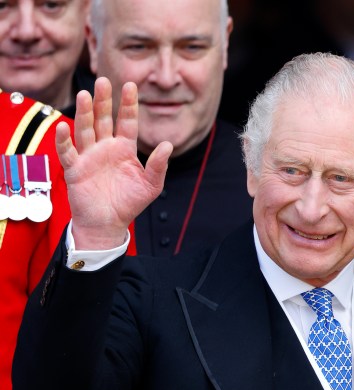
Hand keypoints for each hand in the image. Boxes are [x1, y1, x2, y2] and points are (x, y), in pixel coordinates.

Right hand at [56, 77, 171, 248]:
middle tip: (104, 81)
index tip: (131, 85)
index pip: (127, 121)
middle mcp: (105, 148)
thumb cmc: (129, 203)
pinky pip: (67, 152)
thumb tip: (168, 145)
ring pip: (86, 130)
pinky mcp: (74, 169)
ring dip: (85, 113)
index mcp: (124, 149)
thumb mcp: (151, 185)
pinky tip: (64, 126)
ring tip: (85, 95)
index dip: (128, 104)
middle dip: (104, 101)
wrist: (108, 224)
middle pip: (104, 119)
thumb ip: (159, 166)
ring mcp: (89, 156)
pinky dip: (64, 139)